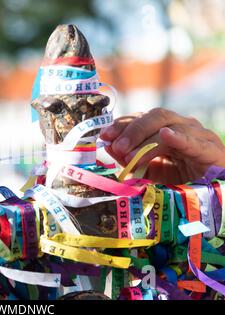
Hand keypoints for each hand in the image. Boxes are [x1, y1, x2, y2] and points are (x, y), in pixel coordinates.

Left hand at [100, 108, 224, 183]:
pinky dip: (180, 138)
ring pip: (170, 127)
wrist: (215, 194)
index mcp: (166, 128)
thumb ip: (129, 158)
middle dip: (132, 130)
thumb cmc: (181, 181)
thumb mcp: (149, 171)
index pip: (141, 118)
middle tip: (117, 147)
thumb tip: (108, 146)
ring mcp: (198, 135)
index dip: (121, 125)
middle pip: (155, 116)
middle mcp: (182, 126)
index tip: (104, 136)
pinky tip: (167, 136)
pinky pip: (194, 142)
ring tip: (130, 155)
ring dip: (146, 141)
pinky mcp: (212, 150)